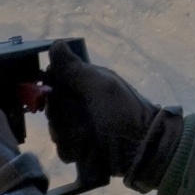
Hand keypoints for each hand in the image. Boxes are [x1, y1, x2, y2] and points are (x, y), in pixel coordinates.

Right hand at [44, 44, 179, 190]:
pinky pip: (63, 150)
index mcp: (85, 83)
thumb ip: (75, 68)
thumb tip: (55, 43)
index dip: (50, 89)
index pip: (53, 81)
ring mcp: (79, 127)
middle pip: (51, 107)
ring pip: (55, 130)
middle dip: (61, 116)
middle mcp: (79, 103)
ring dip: (68, 135)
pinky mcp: (81, 149)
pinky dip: (72, 150)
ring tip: (86, 137)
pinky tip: (85, 151)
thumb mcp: (101, 87)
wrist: (143, 149)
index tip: (56, 95)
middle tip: (79, 119)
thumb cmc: (124, 113)